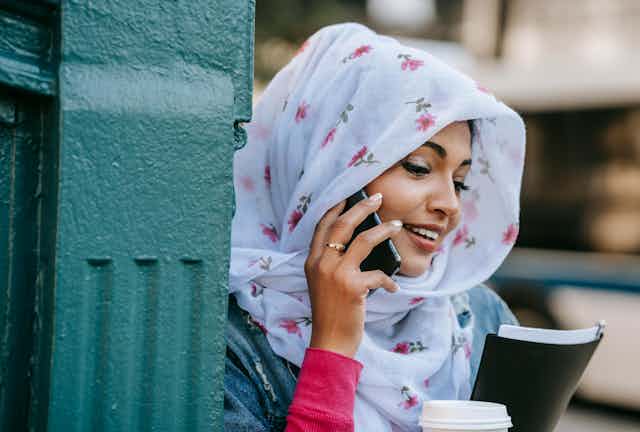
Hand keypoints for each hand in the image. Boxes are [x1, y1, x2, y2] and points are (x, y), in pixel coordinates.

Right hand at [304, 193, 401, 357]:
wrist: (329, 342)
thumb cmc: (331, 314)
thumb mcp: (324, 284)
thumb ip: (334, 264)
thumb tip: (362, 243)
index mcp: (312, 261)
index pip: (322, 226)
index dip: (336, 207)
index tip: (349, 195)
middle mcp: (322, 263)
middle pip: (342, 224)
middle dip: (362, 207)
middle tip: (377, 198)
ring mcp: (336, 274)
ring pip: (364, 240)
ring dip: (384, 230)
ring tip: (396, 225)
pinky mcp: (353, 287)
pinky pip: (378, 273)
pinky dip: (389, 280)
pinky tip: (393, 287)